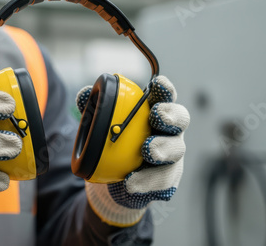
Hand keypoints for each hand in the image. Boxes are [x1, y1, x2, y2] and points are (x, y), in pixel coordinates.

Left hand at [76, 76, 189, 226]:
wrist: (114, 180)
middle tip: (157, 116)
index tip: (157, 83)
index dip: (165, 89)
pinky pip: (162, 181)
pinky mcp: (167, 180)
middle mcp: (170, 132)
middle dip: (171, 116)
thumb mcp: (101, 126)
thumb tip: (85, 94)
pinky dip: (147, 181)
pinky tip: (132, 182)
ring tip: (147, 151)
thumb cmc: (114, 143)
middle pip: (181, 120)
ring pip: (176, 150)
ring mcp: (172, 157)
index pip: (165, 96)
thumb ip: (95, 109)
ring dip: (163, 149)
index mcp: (156, 112)